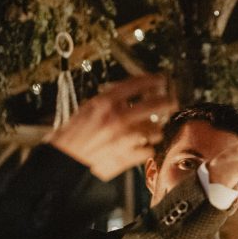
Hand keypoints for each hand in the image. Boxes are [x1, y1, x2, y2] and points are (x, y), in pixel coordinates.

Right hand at [48, 74, 176, 180]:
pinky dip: (147, 147)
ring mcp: (125, 138)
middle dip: (167, 102)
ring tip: (151, 130)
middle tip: (172, 102)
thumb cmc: (74, 134)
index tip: (162, 80)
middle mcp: (118, 118)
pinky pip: (149, 149)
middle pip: (155, 105)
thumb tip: (130, 93)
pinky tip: (141, 145)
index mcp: (105, 103)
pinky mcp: (128, 156)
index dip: (153, 80)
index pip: (136, 84)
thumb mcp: (88, 108)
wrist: (66, 158)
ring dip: (155, 129)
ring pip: (156, 130)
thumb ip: (110, 100)